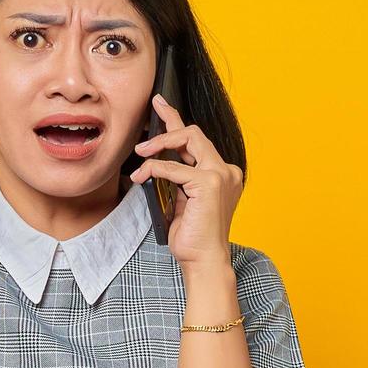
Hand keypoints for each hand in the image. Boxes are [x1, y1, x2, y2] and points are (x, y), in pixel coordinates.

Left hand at [128, 93, 241, 268]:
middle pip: (194, 132)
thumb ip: (176, 178)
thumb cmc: (192, 237)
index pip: (197, 141)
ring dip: (159, 143)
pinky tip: (142, 176)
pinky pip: (174, 167)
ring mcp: (221, 175)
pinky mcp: (209, 183)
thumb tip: (155, 160)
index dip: (176, 122)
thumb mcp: (181, 201)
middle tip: (145, 124)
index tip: (160, 107)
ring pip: (187, 139)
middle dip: (168, 122)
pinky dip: (154, 168)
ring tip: (140, 152)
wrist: (203, 261)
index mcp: (222, 174)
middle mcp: (226, 170)